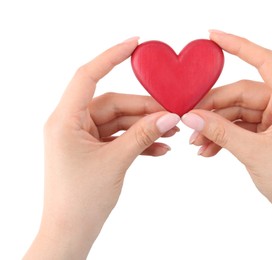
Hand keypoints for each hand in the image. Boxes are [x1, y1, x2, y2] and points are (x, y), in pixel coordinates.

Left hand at [24, 37, 179, 258]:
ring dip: (146, 126)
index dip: (111, 56)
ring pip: (120, 121)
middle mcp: (72, 124)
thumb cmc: (80, 200)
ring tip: (173, 132)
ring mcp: (83, 138)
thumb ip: (143, 135)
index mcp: (65, 120)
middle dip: (145, 108)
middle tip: (174, 114)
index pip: (88, 76)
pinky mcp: (94, 150)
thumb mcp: (116, 162)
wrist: (71, 231)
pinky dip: (139, 141)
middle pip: (113, 103)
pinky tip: (161, 149)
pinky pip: (120, 137)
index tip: (136, 45)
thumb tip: (170, 116)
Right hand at [182, 31, 271, 258]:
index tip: (213, 37)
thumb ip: (221, 131)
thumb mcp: (253, 153)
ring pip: (240, 111)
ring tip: (196, 144)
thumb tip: (191, 117)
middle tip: (189, 121)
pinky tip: (208, 151)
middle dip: (214, 108)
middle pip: (242, 93)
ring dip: (217, 125)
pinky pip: (243, 126)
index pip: (264, 61)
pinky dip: (226, 135)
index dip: (238, 45)